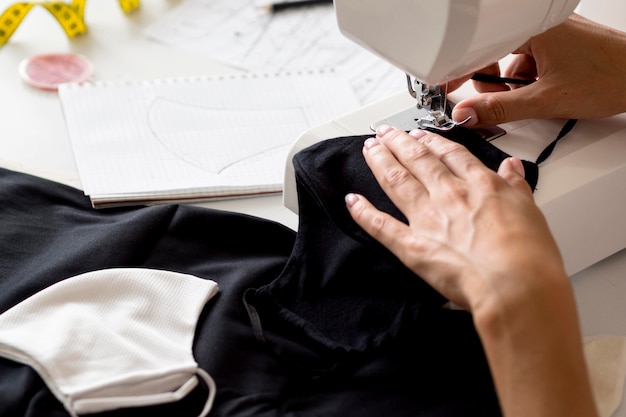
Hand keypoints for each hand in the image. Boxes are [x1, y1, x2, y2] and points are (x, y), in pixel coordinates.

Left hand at [345, 126, 597, 416]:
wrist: (514, 285)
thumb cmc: (528, 256)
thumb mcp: (532, 211)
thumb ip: (516, 186)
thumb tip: (512, 168)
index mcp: (479, 185)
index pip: (450, 155)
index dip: (431, 142)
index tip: (419, 135)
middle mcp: (449, 195)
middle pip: (417, 160)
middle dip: (398, 143)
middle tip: (384, 132)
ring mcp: (427, 219)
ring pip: (396, 181)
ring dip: (380, 162)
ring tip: (369, 148)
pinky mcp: (411, 246)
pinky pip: (380, 225)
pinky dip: (363, 212)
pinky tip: (352, 200)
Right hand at [449, 14, 625, 126]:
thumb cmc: (613, 76)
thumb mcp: (547, 100)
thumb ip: (501, 109)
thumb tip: (469, 114)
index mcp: (531, 29)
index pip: (479, 47)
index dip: (459, 69)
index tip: (446, 86)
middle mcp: (538, 27)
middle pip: (491, 55)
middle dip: (491, 83)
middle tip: (496, 102)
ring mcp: (548, 36)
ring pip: (508, 63)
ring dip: (511, 86)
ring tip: (531, 98)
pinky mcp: (556, 46)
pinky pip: (525, 64)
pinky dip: (526, 82)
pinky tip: (541, 93)